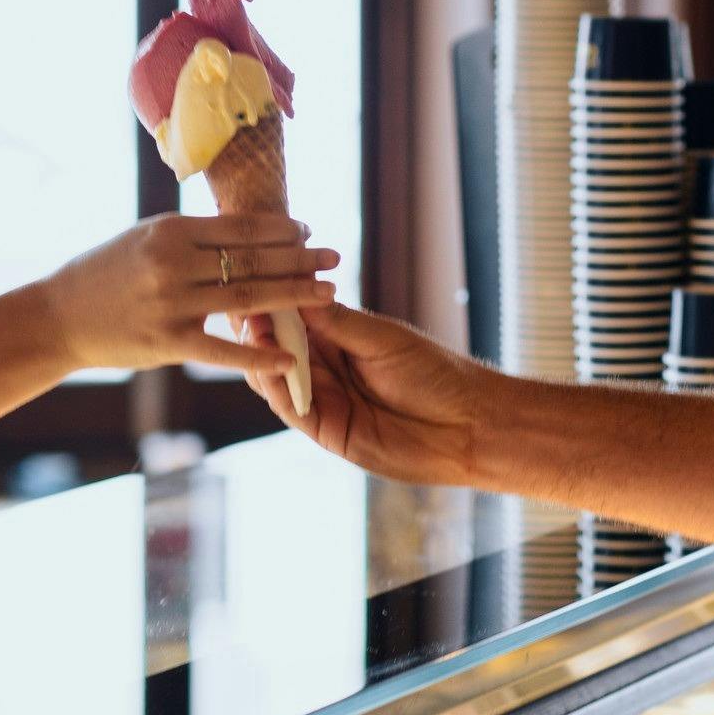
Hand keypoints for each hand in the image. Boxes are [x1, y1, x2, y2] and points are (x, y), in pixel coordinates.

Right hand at [35, 214, 337, 377]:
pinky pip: (222, 351)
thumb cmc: (107, 273)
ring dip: (293, 294)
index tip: (309, 230)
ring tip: (328, 292)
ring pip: (247, 298)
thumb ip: (193, 238)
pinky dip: (258, 355)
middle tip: (334, 257)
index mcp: (170, 231)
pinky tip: (291, 356)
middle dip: (299, 258)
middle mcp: (172, 263)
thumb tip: (248, 229)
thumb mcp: (146, 239)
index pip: (240, 227)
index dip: (280, 229)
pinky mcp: (167, 343)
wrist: (58, 317)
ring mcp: (170, 304)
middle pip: (252, 260)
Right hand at [249, 302, 495, 487]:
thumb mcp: (382, 340)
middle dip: (259, 329)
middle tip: (245, 310)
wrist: (468, 423)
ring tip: (255, 336)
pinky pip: (293, 409)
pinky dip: (278, 389)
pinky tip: (272, 370)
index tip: (255, 282)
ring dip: (263, 358)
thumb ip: (337, 321)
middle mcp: (326, 370)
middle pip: (277, 348)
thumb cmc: (435, 373)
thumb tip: (298, 288)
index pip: (294, 319)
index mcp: (340, 340)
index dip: (273, 304)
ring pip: (277, 378)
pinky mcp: (328, 432)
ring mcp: (325, 402)